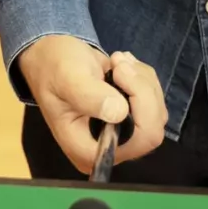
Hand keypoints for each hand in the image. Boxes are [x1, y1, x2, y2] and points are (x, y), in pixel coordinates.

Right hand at [15, 35, 167, 174]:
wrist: (51, 57)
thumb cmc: (53, 68)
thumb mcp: (67, 78)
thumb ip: (89, 96)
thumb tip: (119, 112)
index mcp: (88, 151)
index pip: (136, 143)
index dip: (140, 108)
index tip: (119, 72)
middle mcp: (108, 150)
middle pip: (151, 129)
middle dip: (142, 88)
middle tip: (119, 61)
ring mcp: (121, 136)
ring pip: (156, 113)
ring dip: (142, 79)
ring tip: (116, 60)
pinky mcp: (130, 120)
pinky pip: (153, 102)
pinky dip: (143, 78)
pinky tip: (121, 65)